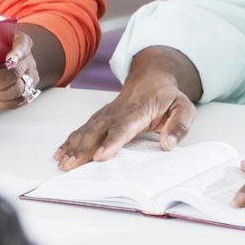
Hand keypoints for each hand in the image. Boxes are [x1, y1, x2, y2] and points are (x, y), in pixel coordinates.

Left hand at [0, 32, 38, 113]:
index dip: (16, 55)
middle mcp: (28, 60)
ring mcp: (30, 77)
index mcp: (21, 43)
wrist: (9, 56)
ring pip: (16, 91)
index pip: (22, 46)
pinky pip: (16, 102)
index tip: (9, 61)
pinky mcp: (28, 91)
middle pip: (14, 74)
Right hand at [54, 59, 194, 169]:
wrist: (151, 78)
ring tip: (62, 162)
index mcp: (138, 111)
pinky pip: (82, 130)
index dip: (111, 142)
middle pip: (97, 131)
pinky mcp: (99, 119)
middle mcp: (117, 112)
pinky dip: (70, 142)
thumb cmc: (167, 96)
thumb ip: (179, 125)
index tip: (100, 157)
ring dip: (72, 147)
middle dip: (82, 149)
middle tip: (70, 165)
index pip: (123, 128)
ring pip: (86, 131)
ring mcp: (105, 115)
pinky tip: (60, 153)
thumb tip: (168, 144)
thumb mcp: (184, 107)